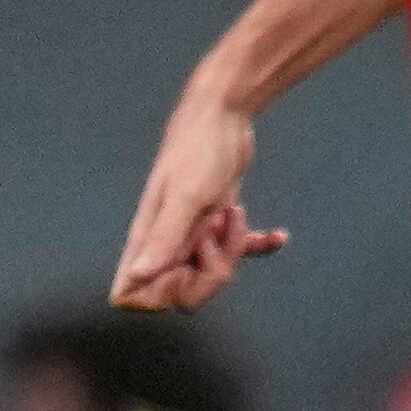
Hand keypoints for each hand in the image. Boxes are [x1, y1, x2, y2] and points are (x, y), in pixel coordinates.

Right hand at [112, 90, 285, 309]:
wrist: (222, 115)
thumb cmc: (198, 150)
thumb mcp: (187, 196)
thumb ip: (163, 239)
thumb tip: (136, 276)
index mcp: (146, 238)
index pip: (132, 294)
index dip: (163, 295)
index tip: (187, 270)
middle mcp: (164, 241)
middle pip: (183, 292)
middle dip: (212, 272)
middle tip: (218, 234)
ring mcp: (192, 233)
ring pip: (213, 273)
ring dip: (235, 250)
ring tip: (235, 214)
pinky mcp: (217, 223)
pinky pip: (239, 251)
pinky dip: (258, 244)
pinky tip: (278, 236)